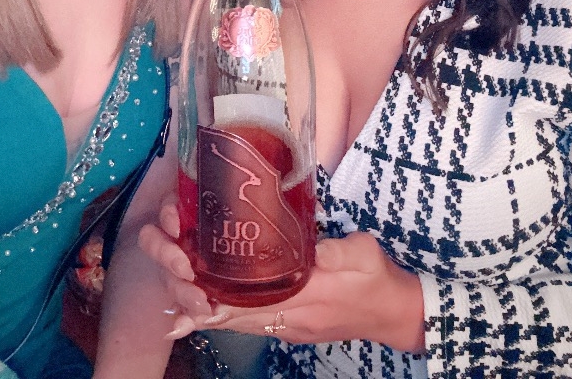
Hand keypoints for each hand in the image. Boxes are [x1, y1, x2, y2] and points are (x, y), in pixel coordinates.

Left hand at [139, 202, 424, 353]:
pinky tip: (220, 311)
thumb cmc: (378, 277)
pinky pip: (260, 324)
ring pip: (248, 324)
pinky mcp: (299, 325)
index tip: (189, 306)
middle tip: (173, 313)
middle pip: (242, 319)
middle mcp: (295, 317)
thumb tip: (311, 245)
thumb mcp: (361, 253)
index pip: (255, 305)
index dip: (220, 307)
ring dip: (218, 318)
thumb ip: (335, 249)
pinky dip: (237, 318)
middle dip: (208, 315)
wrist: (398, 312)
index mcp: (308, 296)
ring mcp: (295, 325)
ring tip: (184, 314)